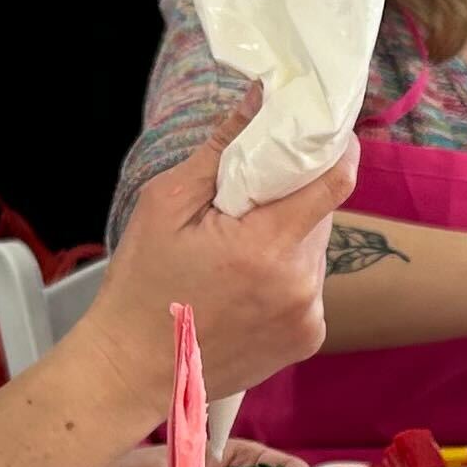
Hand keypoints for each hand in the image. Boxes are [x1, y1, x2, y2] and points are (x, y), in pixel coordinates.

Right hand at [90, 121, 359, 397]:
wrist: (132, 370)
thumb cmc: (141, 284)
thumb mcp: (167, 204)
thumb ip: (221, 149)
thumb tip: (260, 97)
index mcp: (267, 247)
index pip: (334, 181)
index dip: (334, 147)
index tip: (322, 130)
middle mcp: (300, 285)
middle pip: (320, 216)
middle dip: (293, 197)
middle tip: (248, 198)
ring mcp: (308, 317)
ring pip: (314, 251)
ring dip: (288, 237)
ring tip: (238, 249)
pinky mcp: (307, 340)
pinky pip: (308, 287)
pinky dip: (286, 275)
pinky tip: (245, 286)